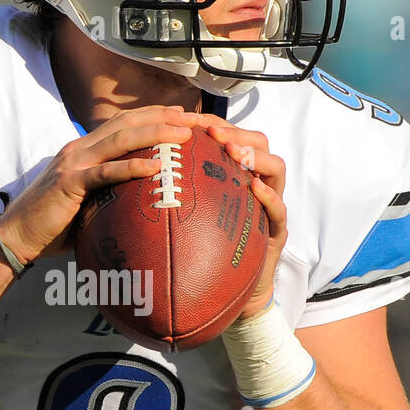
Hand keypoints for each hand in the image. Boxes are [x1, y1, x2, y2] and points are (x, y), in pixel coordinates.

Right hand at [0, 106, 193, 264]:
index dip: (152, 115)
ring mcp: (73, 163)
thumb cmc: (51, 226)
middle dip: (161, 116)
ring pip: (120, 139)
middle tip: (192, 118)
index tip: (181, 116)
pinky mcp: (69, 183)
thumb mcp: (84, 204)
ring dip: (154, 133)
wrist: (16, 236)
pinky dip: (131, 166)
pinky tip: (155, 166)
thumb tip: (138, 210)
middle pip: (126, 123)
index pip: (121, 123)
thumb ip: (108, 197)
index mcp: (83, 150)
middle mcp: (78, 149)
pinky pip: (105, 172)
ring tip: (182, 134)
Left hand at [186, 116, 286, 320]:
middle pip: (259, 144)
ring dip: (256, 157)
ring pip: (277, 168)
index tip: (189, 119)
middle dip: (237, 133)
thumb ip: (171, 193)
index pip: (231, 137)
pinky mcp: (277, 231)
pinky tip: (253, 189)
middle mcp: (257, 184)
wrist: (231, 291)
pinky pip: (280, 209)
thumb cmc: (205, 250)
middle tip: (215, 133)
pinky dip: (268, 196)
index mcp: (234, 175)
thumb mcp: (186, 216)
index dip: (213, 124)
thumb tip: (129, 174)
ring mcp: (270, 206)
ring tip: (234, 153)